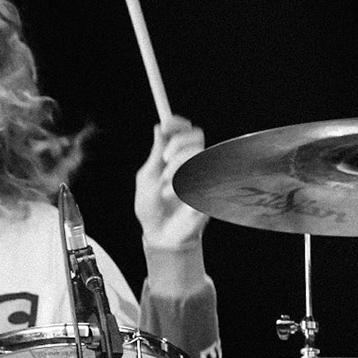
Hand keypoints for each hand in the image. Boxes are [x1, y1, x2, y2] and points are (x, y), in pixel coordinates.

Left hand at [134, 115, 207, 251]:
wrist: (159, 234)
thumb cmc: (152, 208)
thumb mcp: (147, 177)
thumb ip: (156, 153)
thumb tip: (159, 129)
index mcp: (177, 157)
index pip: (185, 131)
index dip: (177, 123)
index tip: (165, 124)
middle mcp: (192, 163)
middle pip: (196, 136)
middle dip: (177, 144)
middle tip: (164, 158)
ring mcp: (203, 176)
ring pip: (198, 155)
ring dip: (176, 169)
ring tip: (165, 188)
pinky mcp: (211, 191)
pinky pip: (202, 176)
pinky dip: (182, 186)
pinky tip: (175, 197)